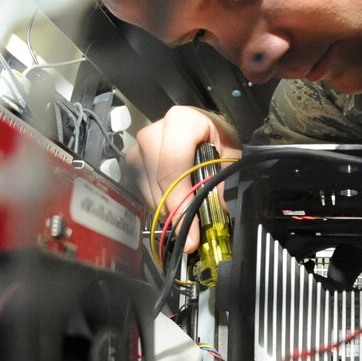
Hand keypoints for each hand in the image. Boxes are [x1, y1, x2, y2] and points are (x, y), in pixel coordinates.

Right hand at [126, 106, 241, 252]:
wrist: (199, 124)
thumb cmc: (216, 137)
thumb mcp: (229, 153)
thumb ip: (224, 180)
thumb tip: (220, 211)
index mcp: (180, 123)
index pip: (173, 170)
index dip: (182, 205)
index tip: (191, 236)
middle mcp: (152, 134)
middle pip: (160, 186)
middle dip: (177, 215)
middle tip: (193, 237)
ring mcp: (138, 149)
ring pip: (149, 194)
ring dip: (169, 212)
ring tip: (188, 215)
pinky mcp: (131, 164)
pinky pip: (142, 195)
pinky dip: (160, 206)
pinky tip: (175, 203)